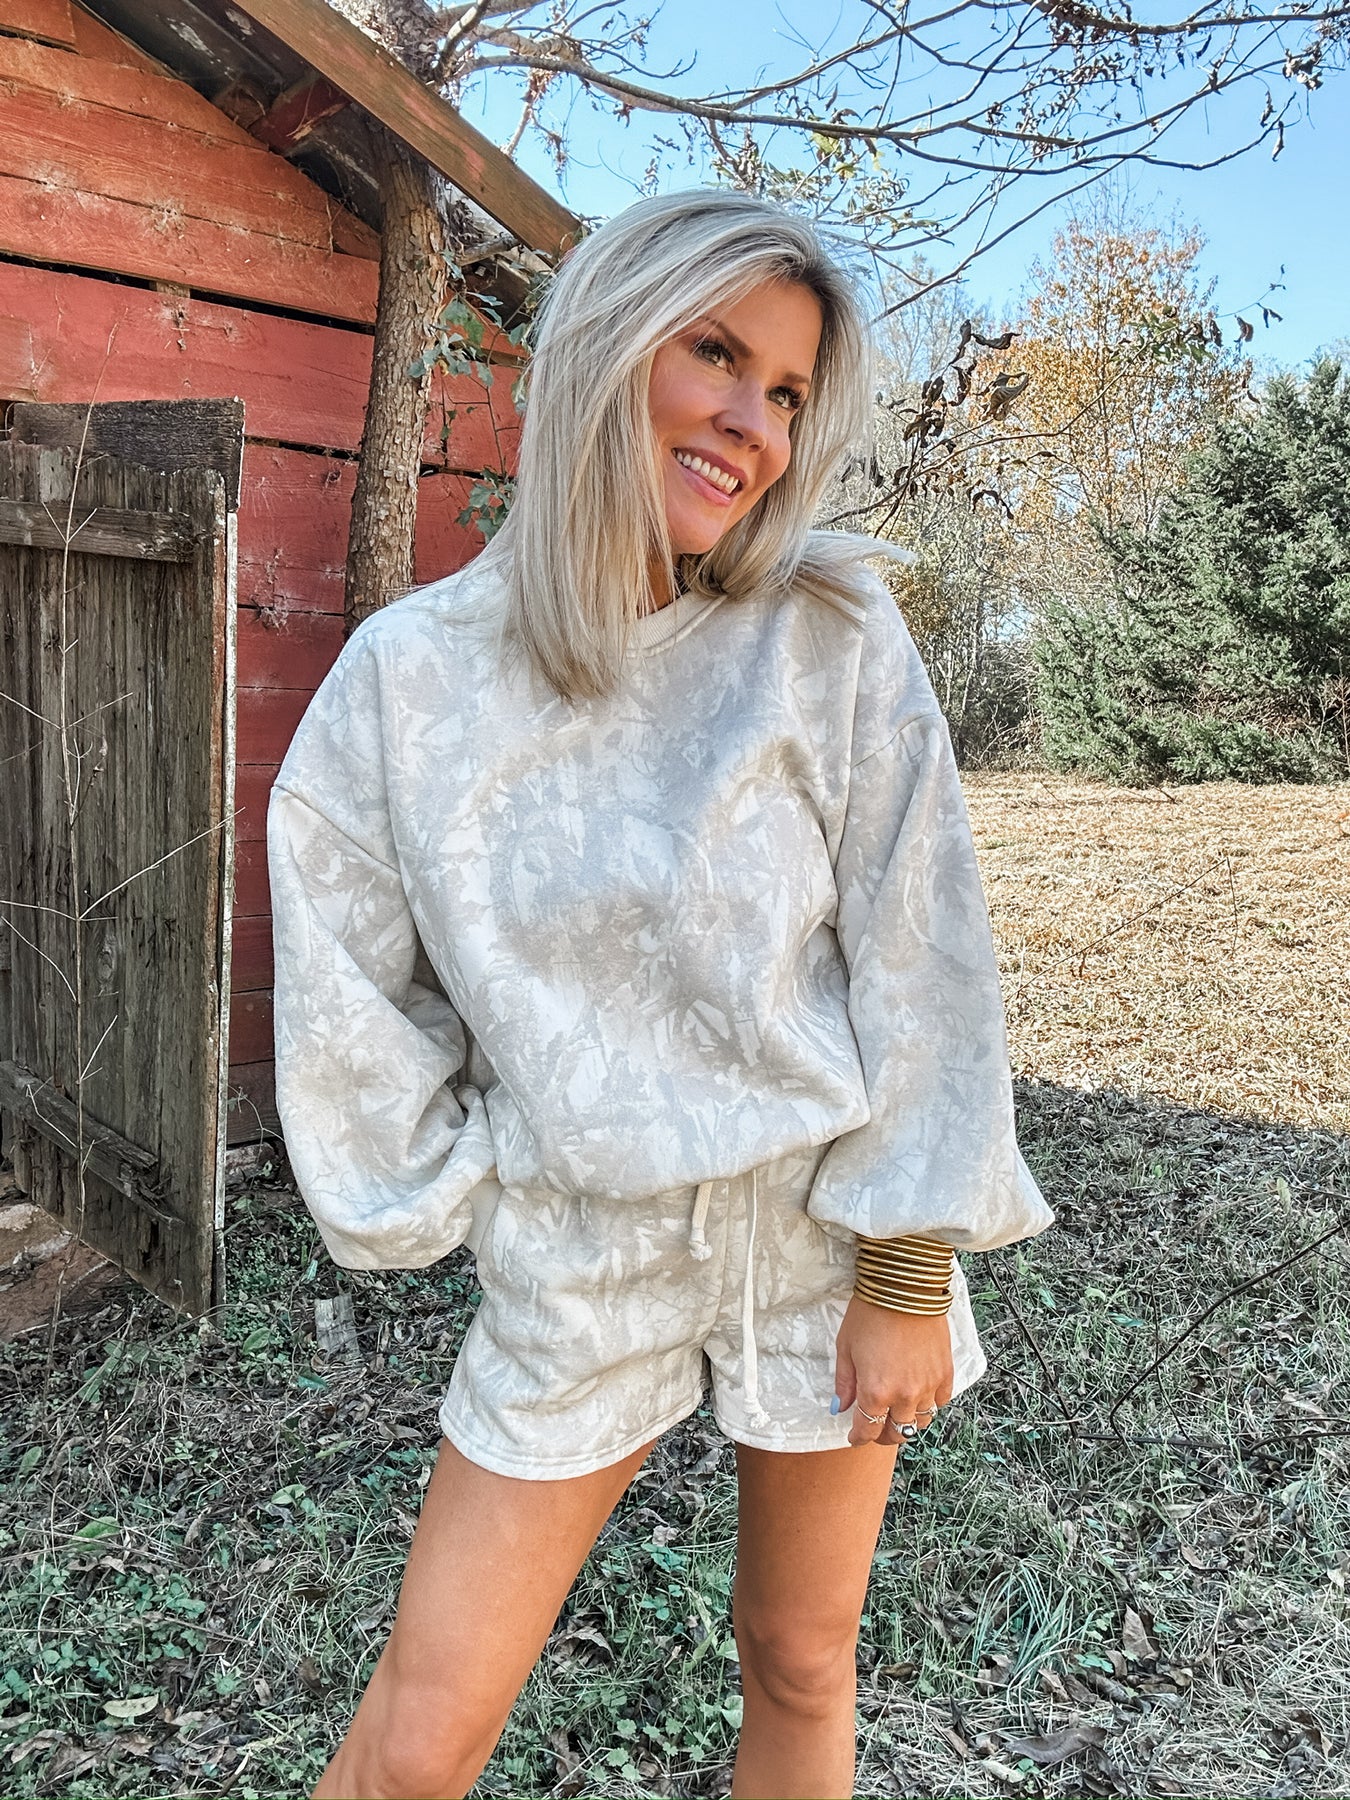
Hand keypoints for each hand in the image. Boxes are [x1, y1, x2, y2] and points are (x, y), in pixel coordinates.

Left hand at [834, 1295, 953, 1447]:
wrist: (905, 1287)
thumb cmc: (870, 1312)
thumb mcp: (846, 1347)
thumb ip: (845, 1382)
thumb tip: (841, 1407)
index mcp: (875, 1391)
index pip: (867, 1431)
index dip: (858, 1438)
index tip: (854, 1437)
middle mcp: (904, 1395)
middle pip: (897, 1433)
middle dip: (883, 1435)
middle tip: (875, 1429)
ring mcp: (928, 1386)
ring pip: (920, 1422)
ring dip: (907, 1422)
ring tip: (898, 1414)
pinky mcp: (945, 1373)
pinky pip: (940, 1402)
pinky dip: (929, 1404)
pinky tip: (919, 1396)